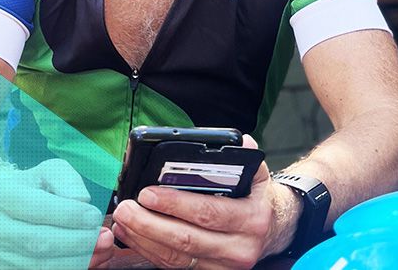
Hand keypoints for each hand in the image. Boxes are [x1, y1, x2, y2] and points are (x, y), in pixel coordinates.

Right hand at [0, 158, 108, 268]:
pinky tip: (90, 262)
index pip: (38, 208)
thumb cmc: (32, 185)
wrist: (0, 205)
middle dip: (77, 243)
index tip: (95, 216)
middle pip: (38, 242)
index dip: (69, 215)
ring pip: (39, 265)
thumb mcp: (49, 171)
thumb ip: (67, 181)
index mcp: (5, 195)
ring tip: (103, 252)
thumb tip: (82, 202)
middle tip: (105, 239)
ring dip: (77, 262)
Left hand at [110, 135, 301, 268]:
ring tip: (122, 221)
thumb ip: (245, 155)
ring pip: (176, 257)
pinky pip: (175, 265)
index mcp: (250, 218)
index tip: (148, 193)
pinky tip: (132, 236)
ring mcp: (223, 265)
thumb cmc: (256, 196)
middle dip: (149, 224)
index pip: (207, 212)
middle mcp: (239, 248)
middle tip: (125, 208)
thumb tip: (239, 141)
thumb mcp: (257, 173)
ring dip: (144, 239)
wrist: (274, 228)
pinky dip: (150, 251)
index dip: (175, 204)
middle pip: (186, 240)